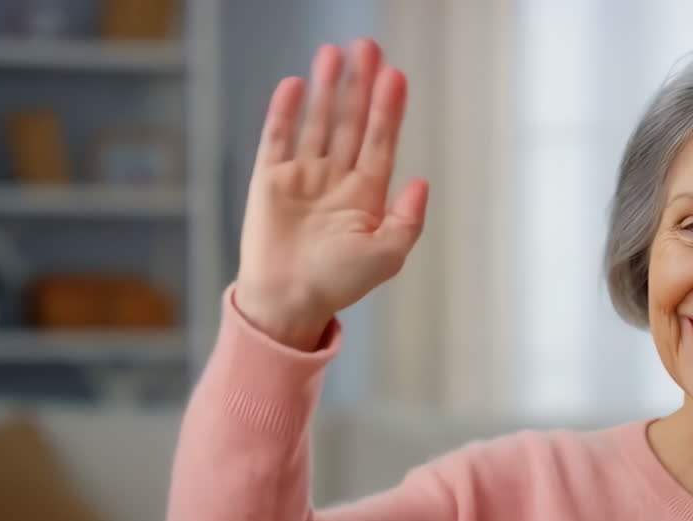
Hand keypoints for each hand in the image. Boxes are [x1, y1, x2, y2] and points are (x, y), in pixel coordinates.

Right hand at [235, 39, 428, 349]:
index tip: (396, 75)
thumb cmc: (339, 283)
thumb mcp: (387, 255)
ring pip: (318, 122)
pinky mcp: (270, 180)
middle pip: (352, 121)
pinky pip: (278, 138)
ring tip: (333, 53)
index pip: (381, 140)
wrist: (288, 300)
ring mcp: (303, 176)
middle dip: (360, 85)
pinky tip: (295, 85)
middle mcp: (336, 179)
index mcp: (367, 194)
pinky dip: (285, 111)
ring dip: (326, 89)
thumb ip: (408, 219)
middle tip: (368, 47)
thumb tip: (422, 181)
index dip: (389, 108)